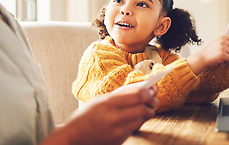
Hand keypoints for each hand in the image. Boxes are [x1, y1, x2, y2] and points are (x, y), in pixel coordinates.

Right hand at [41, 86, 158, 144]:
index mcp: (109, 103)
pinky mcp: (119, 141)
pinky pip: (134, 129)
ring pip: (141, 120)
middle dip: (152, 104)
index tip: (151, 90)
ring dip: (146, 113)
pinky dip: (136, 122)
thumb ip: (121, 94)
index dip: (148, 92)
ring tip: (144, 109)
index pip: (138, 95)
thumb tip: (141, 89)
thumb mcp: (101, 100)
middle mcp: (114, 118)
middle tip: (154, 101)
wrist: (74, 137)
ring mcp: (117, 131)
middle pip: (144, 108)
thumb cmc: (85, 116)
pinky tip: (131, 119)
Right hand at [186, 32, 228, 74]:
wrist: (202, 58)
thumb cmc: (210, 52)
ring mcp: (223, 48)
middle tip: (223, 53)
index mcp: (222, 38)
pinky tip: (221, 59)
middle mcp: (223, 42)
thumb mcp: (217, 43)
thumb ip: (224, 42)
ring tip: (220, 56)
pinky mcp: (223, 55)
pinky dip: (227, 60)